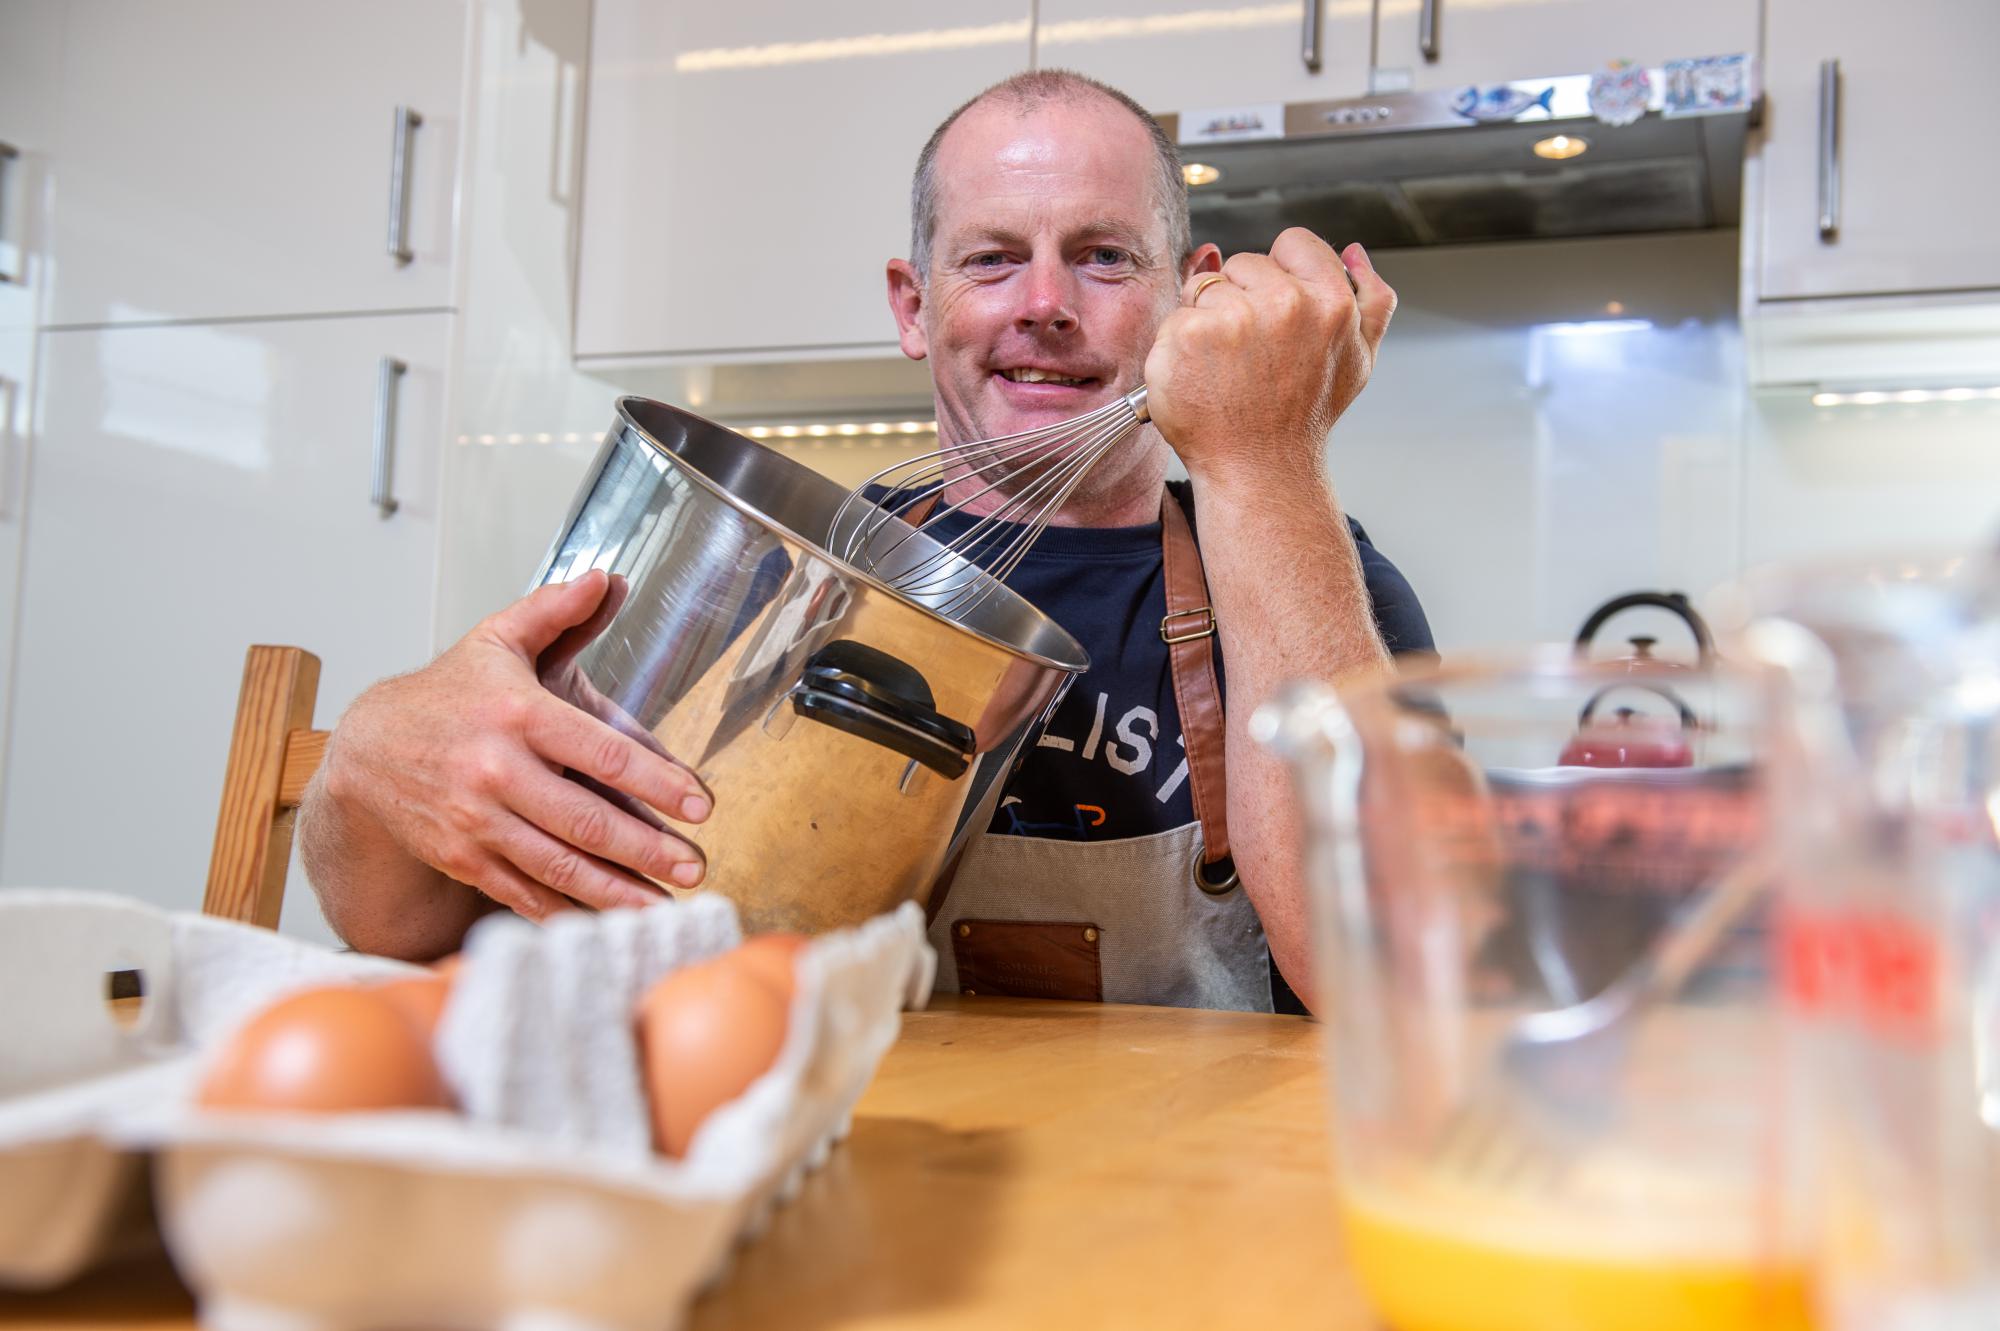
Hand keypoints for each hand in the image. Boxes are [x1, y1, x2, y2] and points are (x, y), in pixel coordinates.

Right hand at [319, 570, 712, 920]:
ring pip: (559, 866)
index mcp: (517, 715)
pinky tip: (611, 922)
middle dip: (649, 850)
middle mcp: (496, 772)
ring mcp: (477, 821)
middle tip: (698, 866)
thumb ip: (556, 612)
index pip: (602, 753)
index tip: (701, 805)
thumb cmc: (448, 695)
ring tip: (667, 905)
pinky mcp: (464, 859)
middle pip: (586, 821)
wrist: (367, 752)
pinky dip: (570, 912)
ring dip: (618, 892)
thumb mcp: (498, 640)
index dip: (658, 782)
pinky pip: (526, 894)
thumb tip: (607, 580)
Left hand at [1144, 230, 1394, 488]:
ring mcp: (1232, 319)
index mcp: (1331, 302)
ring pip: (1204, 288)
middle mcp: (1285, 304)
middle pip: (1243, 263)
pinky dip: (1178, 347)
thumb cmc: (1303, 418)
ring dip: (1207, 321)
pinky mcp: (1186, 336)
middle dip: (1241, 298)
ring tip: (1226, 368)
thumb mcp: (1358, 359)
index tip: (1275, 311)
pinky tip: (1200, 378)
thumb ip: (1369, 299)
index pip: (1293, 243)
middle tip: (1251, 354)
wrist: (1259, 470)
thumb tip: (1354, 252)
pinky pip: (1174, 318)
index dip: (1281, 273)